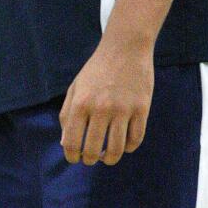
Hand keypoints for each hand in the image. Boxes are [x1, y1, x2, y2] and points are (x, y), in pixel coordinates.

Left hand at [59, 38, 153, 165]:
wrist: (125, 48)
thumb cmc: (96, 69)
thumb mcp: (76, 87)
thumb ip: (67, 114)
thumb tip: (65, 143)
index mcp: (81, 102)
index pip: (72, 142)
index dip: (72, 156)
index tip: (74, 158)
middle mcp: (101, 108)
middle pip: (94, 150)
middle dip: (90, 160)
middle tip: (90, 159)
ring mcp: (123, 110)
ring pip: (117, 150)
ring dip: (110, 159)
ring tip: (106, 157)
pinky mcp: (142, 109)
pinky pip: (135, 140)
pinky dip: (128, 148)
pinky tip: (123, 145)